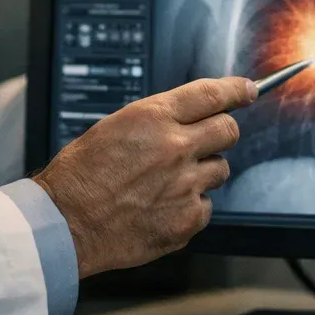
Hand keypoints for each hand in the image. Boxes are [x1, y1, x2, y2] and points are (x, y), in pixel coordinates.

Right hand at [33, 76, 255, 277]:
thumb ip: (156, 122)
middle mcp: (176, 147)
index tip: (249, 90)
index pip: (212, 94)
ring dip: (203, 173)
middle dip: (223, 132)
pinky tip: (163, 208)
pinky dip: (190, 207)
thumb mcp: (113, 128)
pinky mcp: (186, 219)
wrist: (65, 224)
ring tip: (169, 182)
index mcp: (154, 117)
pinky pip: (206, 207)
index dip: (237, 90)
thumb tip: (188, 119)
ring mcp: (185, 185)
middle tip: (209, 140)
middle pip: (228, 131)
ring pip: (220, 170)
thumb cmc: (80, 176)